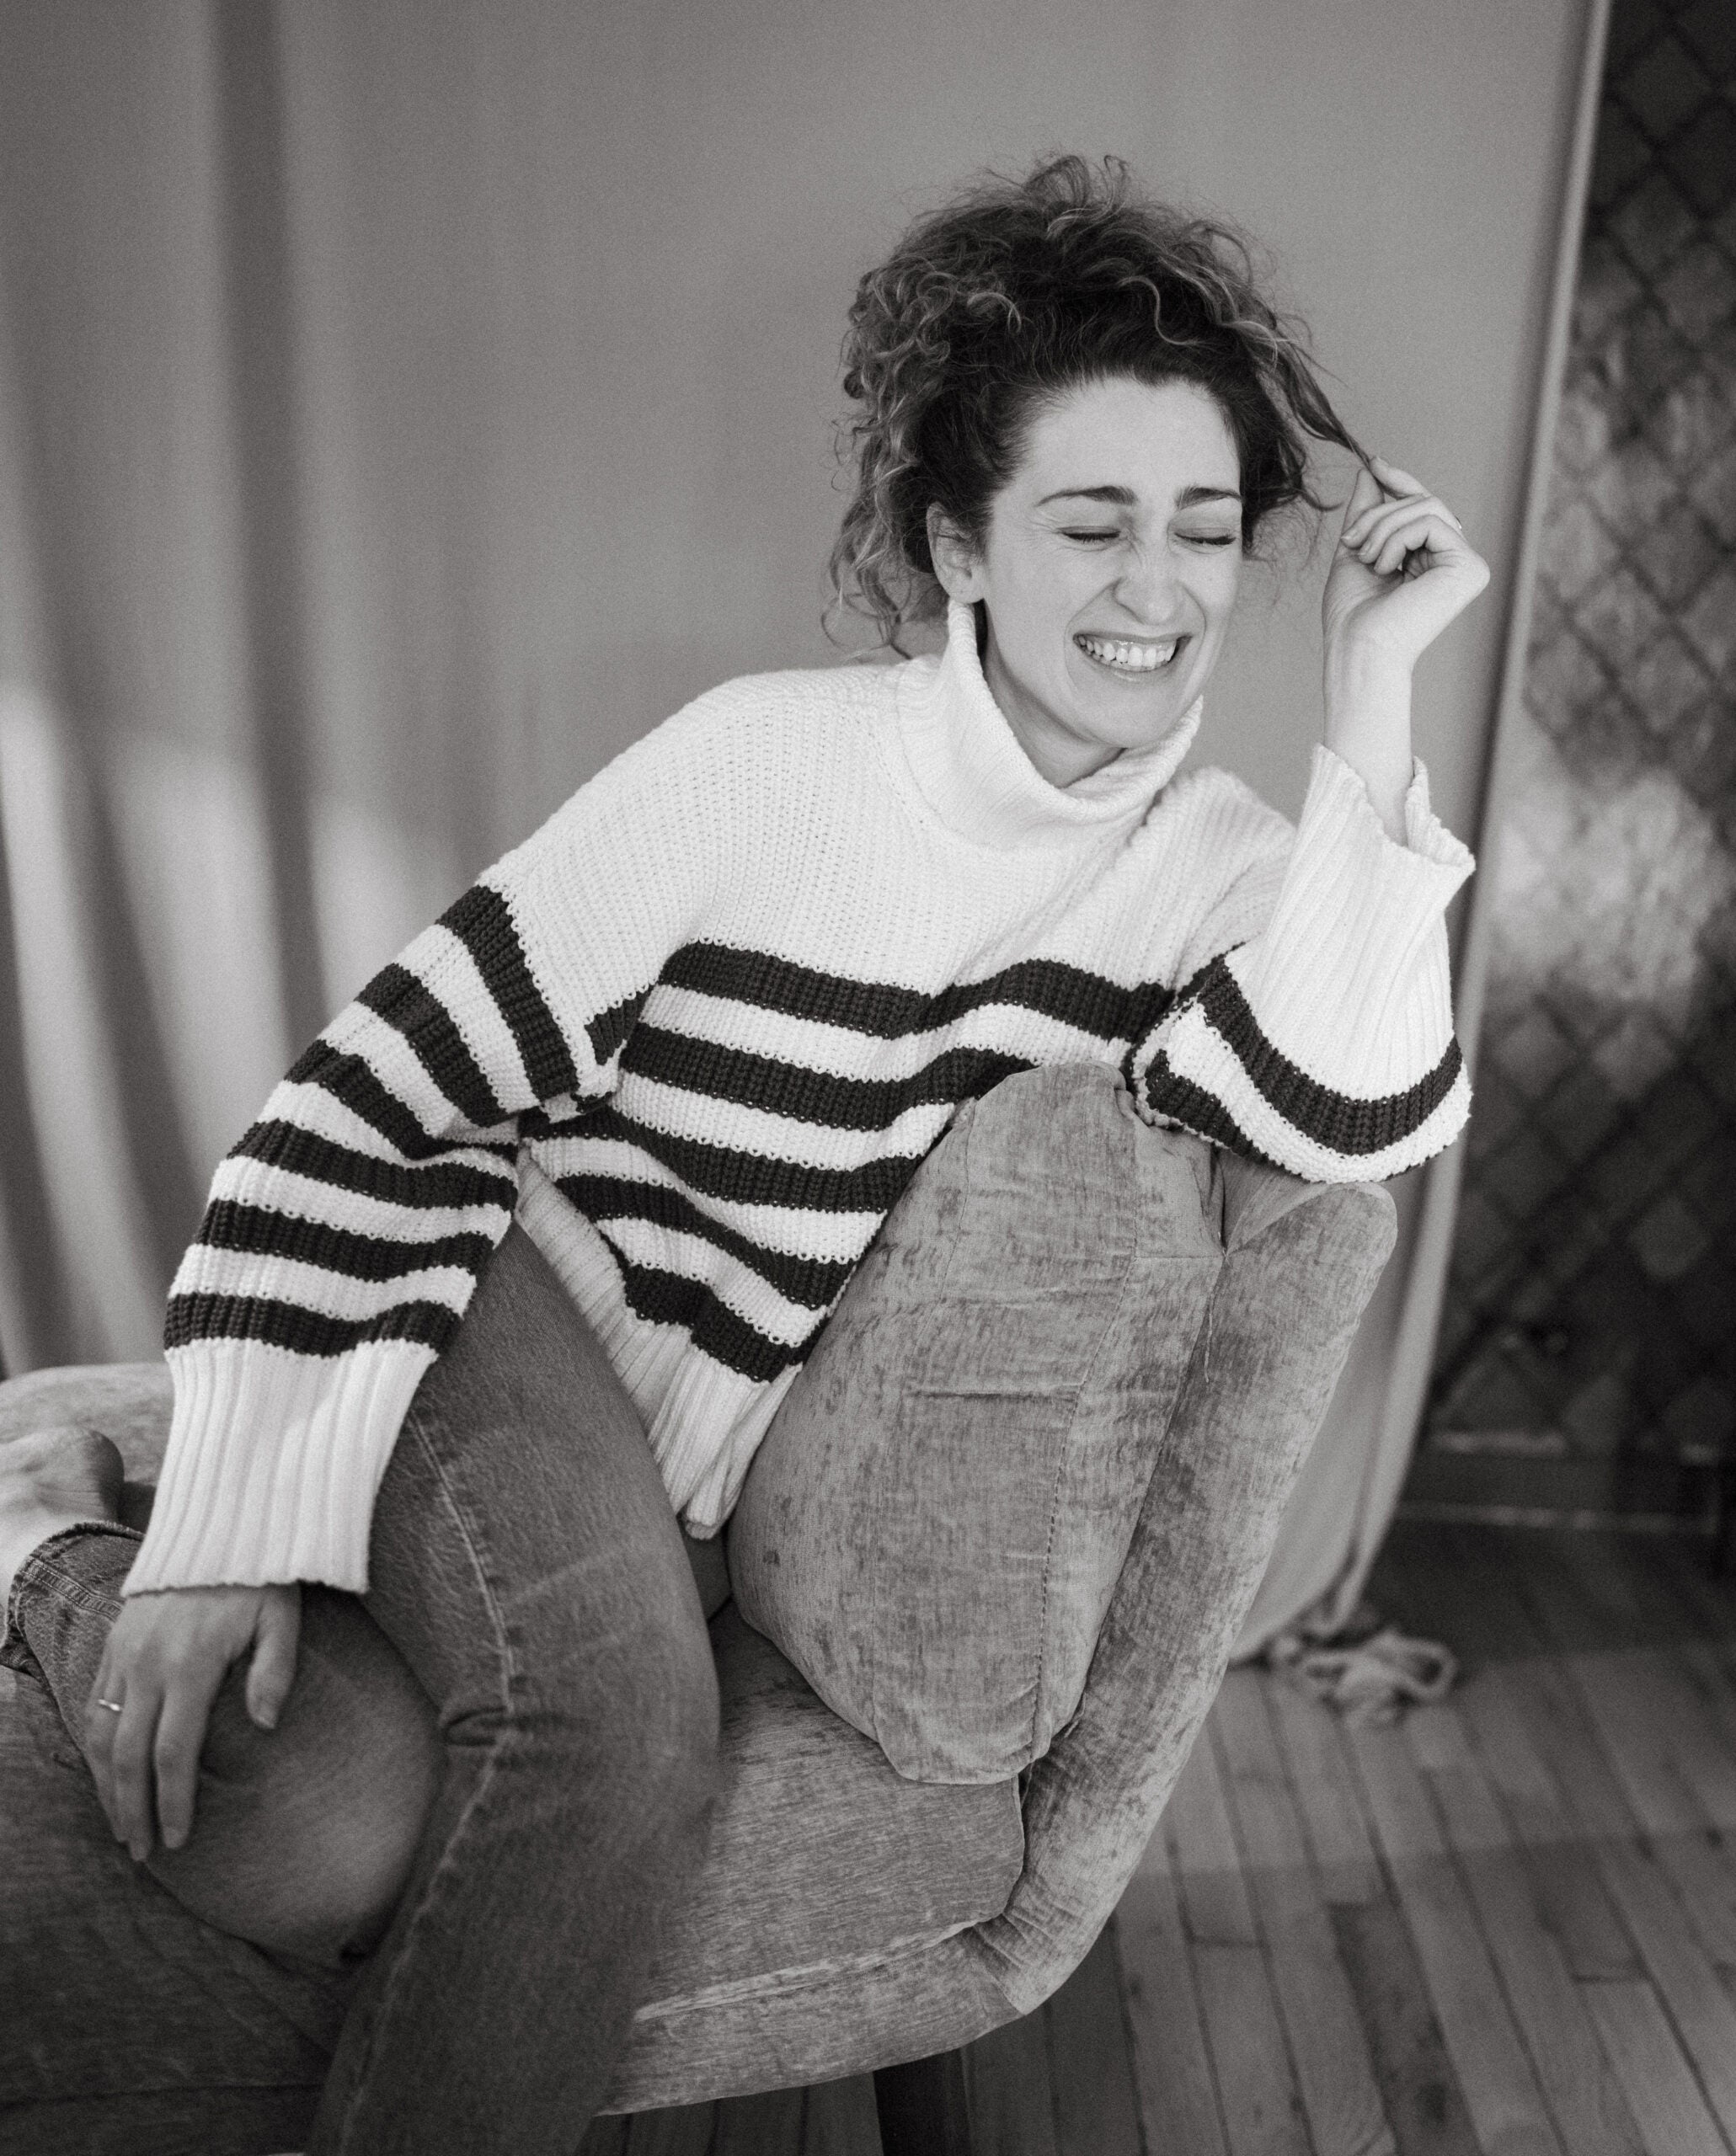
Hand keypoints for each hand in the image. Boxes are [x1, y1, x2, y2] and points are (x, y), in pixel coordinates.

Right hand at [86, 1582, 301, 1859]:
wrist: (219, 1526)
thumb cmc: (260, 1578)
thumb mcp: (282, 1618)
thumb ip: (275, 1671)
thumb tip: (267, 1725)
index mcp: (191, 1665)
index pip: (174, 1752)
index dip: (173, 1801)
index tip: (177, 1839)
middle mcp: (148, 1665)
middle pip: (130, 1755)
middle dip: (133, 1810)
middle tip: (143, 1852)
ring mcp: (124, 1654)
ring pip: (103, 1736)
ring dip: (107, 1787)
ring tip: (121, 1826)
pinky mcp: (113, 1644)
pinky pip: (93, 1705)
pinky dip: (95, 1746)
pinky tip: (105, 1773)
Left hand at [1322, 455, 1489, 673]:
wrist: (1359, 649)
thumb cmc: (1353, 616)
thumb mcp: (1356, 550)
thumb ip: (1368, 512)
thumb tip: (1372, 469)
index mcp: (1432, 560)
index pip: (1423, 506)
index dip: (1400, 481)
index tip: (1373, 462)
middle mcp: (1455, 560)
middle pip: (1423, 501)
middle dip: (1378, 513)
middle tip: (1351, 541)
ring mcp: (1467, 564)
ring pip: (1426, 506)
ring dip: (1383, 527)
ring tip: (1365, 558)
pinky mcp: (1470, 568)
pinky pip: (1431, 522)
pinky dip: (1397, 539)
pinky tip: (1385, 568)